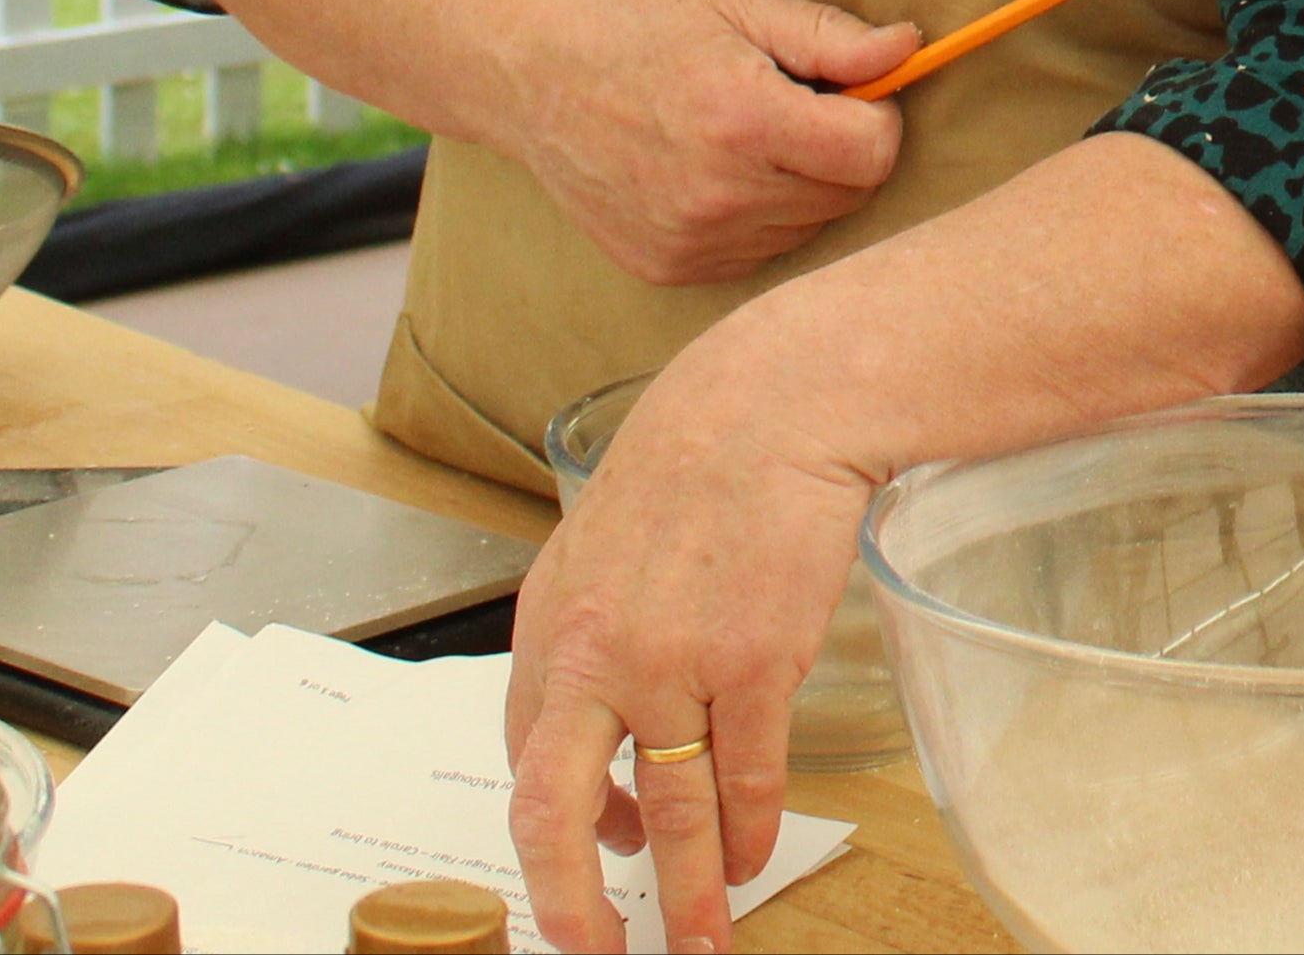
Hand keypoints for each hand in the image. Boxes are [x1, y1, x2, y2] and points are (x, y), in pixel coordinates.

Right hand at [493, 0, 915, 283]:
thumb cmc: (641, 26)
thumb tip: (911, 49)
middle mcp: (718, 196)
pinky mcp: (669, 268)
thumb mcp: (739, 6)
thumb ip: (832, 36)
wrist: (533, 74)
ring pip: (807, 228)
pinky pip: (758, 253)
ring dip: (801, 186)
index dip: (875, 117)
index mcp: (743, 122)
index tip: (846, 91)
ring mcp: (690, 242)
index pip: (872, 153)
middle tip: (792, 105)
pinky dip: (758, 217)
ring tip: (747, 135)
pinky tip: (716, 172)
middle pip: (848, 195)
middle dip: (841, 149)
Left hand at [506, 310, 865, 951]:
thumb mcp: (604, 547)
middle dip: (572, 904)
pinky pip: (746, 776)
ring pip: (671, 811)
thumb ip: (590, 639)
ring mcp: (675, 661)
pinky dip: (749, 830)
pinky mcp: (753, 661)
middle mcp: (597, 654)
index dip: (550, 836)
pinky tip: (752, 857)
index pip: (527, 763)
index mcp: (551, 628)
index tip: (576, 876)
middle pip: (557, 811)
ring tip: (702, 940)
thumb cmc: (698, 464)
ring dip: (687, 891)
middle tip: (596, 954)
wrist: (776, 404)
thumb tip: (611, 743)